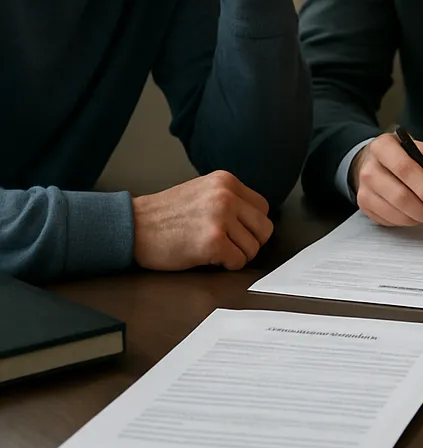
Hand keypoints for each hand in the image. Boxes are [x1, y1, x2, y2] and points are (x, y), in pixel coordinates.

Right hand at [131, 170, 273, 271]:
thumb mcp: (203, 191)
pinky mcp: (212, 241)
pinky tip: (209, 259)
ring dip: (237, 255)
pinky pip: (238, 261)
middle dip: (250, 242)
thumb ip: (229, 198)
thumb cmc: (164, 214)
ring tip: (216, 252)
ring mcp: (221, 217)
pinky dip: (227, 266)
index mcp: (227, 181)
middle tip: (231, 247)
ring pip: (253, 247)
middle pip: (264, 228)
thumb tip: (253, 220)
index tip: (238, 233)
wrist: (133, 225)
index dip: (252, 225)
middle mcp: (227, 195)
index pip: (262, 207)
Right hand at [350, 132, 422, 226]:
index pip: (405, 168)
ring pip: (394, 212)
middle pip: (400, 195)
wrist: (380, 162)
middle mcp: (369, 167)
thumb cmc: (404, 156)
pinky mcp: (364, 205)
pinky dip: (405, 221)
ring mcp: (364, 188)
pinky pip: (388, 221)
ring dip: (416, 217)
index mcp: (384, 146)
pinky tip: (412, 212)